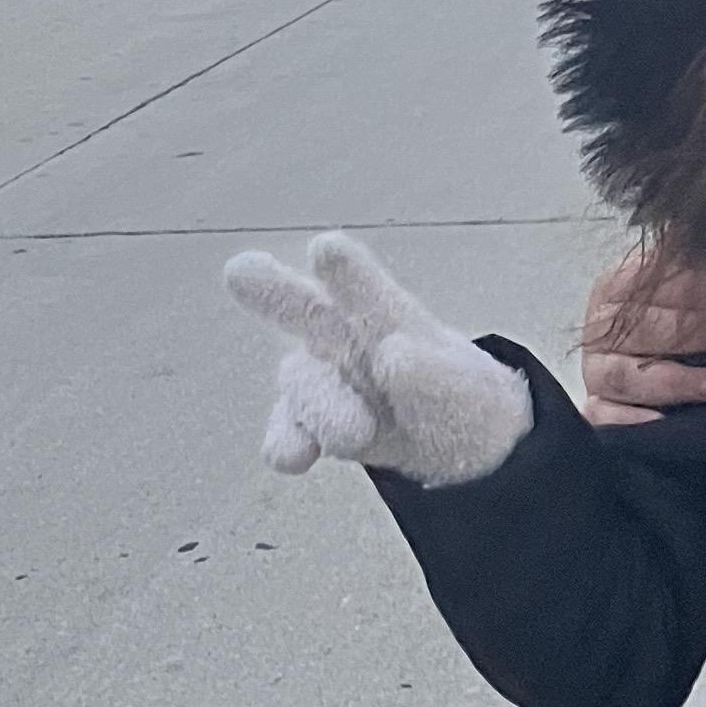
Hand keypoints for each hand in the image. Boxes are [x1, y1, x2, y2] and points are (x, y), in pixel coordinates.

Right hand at [223, 232, 530, 488]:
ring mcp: (322, 383)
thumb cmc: (460, 399)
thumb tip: (394, 356)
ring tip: (356, 433)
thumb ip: (434, 376)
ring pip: (301, 381)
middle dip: (274, 291)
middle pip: (304, 309)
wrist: (460, 452)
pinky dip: (287, 443)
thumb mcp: (466, 391)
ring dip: (323, 406)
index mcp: (388, 316)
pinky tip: (293, 457)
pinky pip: (287, 432)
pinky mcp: (310, 427)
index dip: (347, 272)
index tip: (326, 249)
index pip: (367, 290)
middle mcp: (344, 339)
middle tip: (239, 270)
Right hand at [578, 245, 705, 424]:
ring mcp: (595, 371)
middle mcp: (599, 327)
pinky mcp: (595, 409)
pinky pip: (605, 418)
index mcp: (616, 286)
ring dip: (679, 381)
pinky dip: (636, 422)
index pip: (655, 281)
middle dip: (702, 331)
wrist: (647, 364)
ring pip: (627, 375)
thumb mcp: (684, 289)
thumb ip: (701, 267)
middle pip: (645, 327)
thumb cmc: (674, 322)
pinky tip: (670, 421)